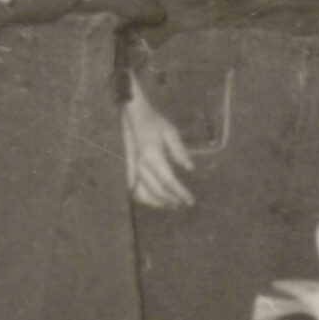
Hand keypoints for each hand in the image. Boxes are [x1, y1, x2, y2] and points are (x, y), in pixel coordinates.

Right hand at [123, 85, 196, 208]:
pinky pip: (133, 189)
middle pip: (157, 190)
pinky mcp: (127, 169)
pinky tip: (154, 201)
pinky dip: (144, 198)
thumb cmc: (153, 121)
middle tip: (184, 204)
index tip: (191, 201)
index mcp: (152, 156)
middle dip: (172, 200)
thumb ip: (179, 151)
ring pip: (143, 194)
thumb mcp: (170, 132)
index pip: (169, 181)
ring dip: (158, 203)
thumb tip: (190, 168)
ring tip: (171, 205)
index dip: (180, 193)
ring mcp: (132, 169)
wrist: (132, 113)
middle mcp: (141, 166)